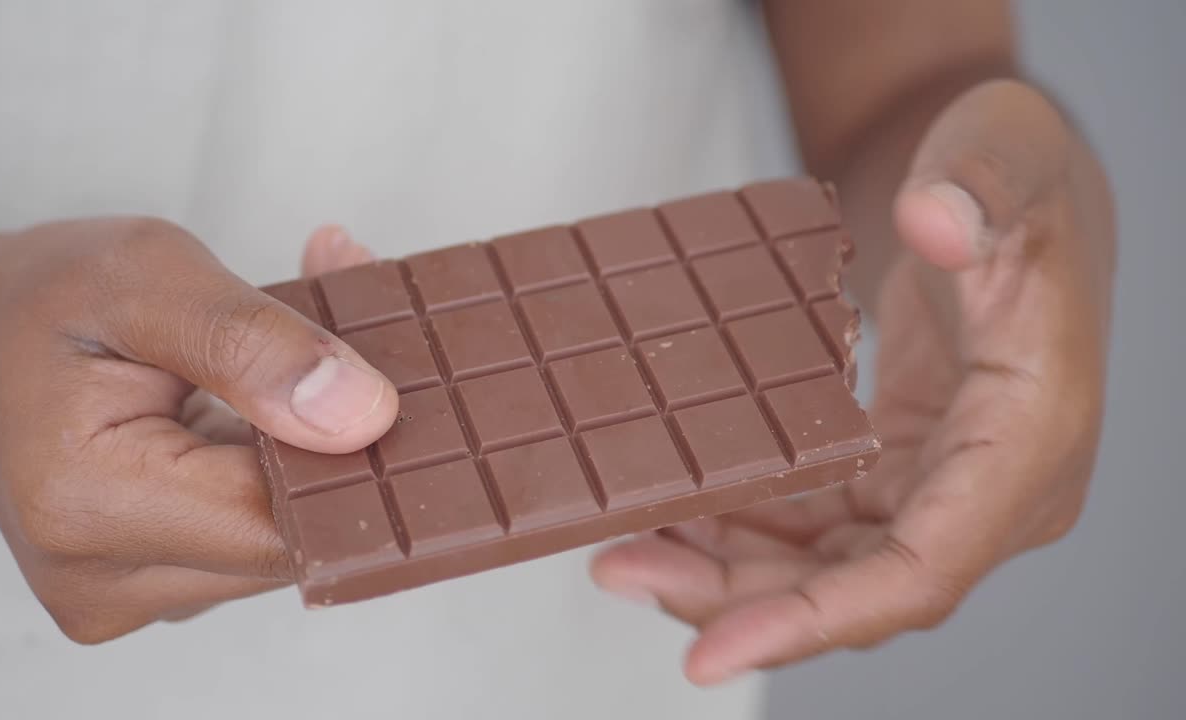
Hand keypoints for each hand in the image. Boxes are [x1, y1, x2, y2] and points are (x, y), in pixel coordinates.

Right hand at [0, 219, 394, 641]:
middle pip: (290, 537)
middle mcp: (105, 580)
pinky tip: (260, 408)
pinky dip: (275, 470)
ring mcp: (131, 595)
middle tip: (334, 344)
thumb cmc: (41, 303)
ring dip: (304, 453)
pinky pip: (255, 533)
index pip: (282, 516)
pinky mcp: (156, 586)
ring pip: (281, 537)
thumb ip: (254, 344)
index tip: (381, 374)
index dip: (349, 449)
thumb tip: (363, 416)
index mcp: (88, 504)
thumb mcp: (148, 276)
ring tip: (276, 369)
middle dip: (331, 442)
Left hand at [591, 79, 1114, 682]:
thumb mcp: (1007, 151)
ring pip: (825, 565)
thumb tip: (935, 224)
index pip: (919, 572)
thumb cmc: (1013, 174)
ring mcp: (938, 483)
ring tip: (624, 546)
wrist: (1000, 182)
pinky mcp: (895, 466)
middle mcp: (988, 488)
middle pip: (853, 587)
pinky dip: (741, 524)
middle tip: (619, 568)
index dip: (812, 621)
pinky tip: (673, 506)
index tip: (709, 653)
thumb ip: (981, 184)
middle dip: (733, 598)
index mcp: (1028, 439)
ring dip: (723, 568)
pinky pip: (812, 522)